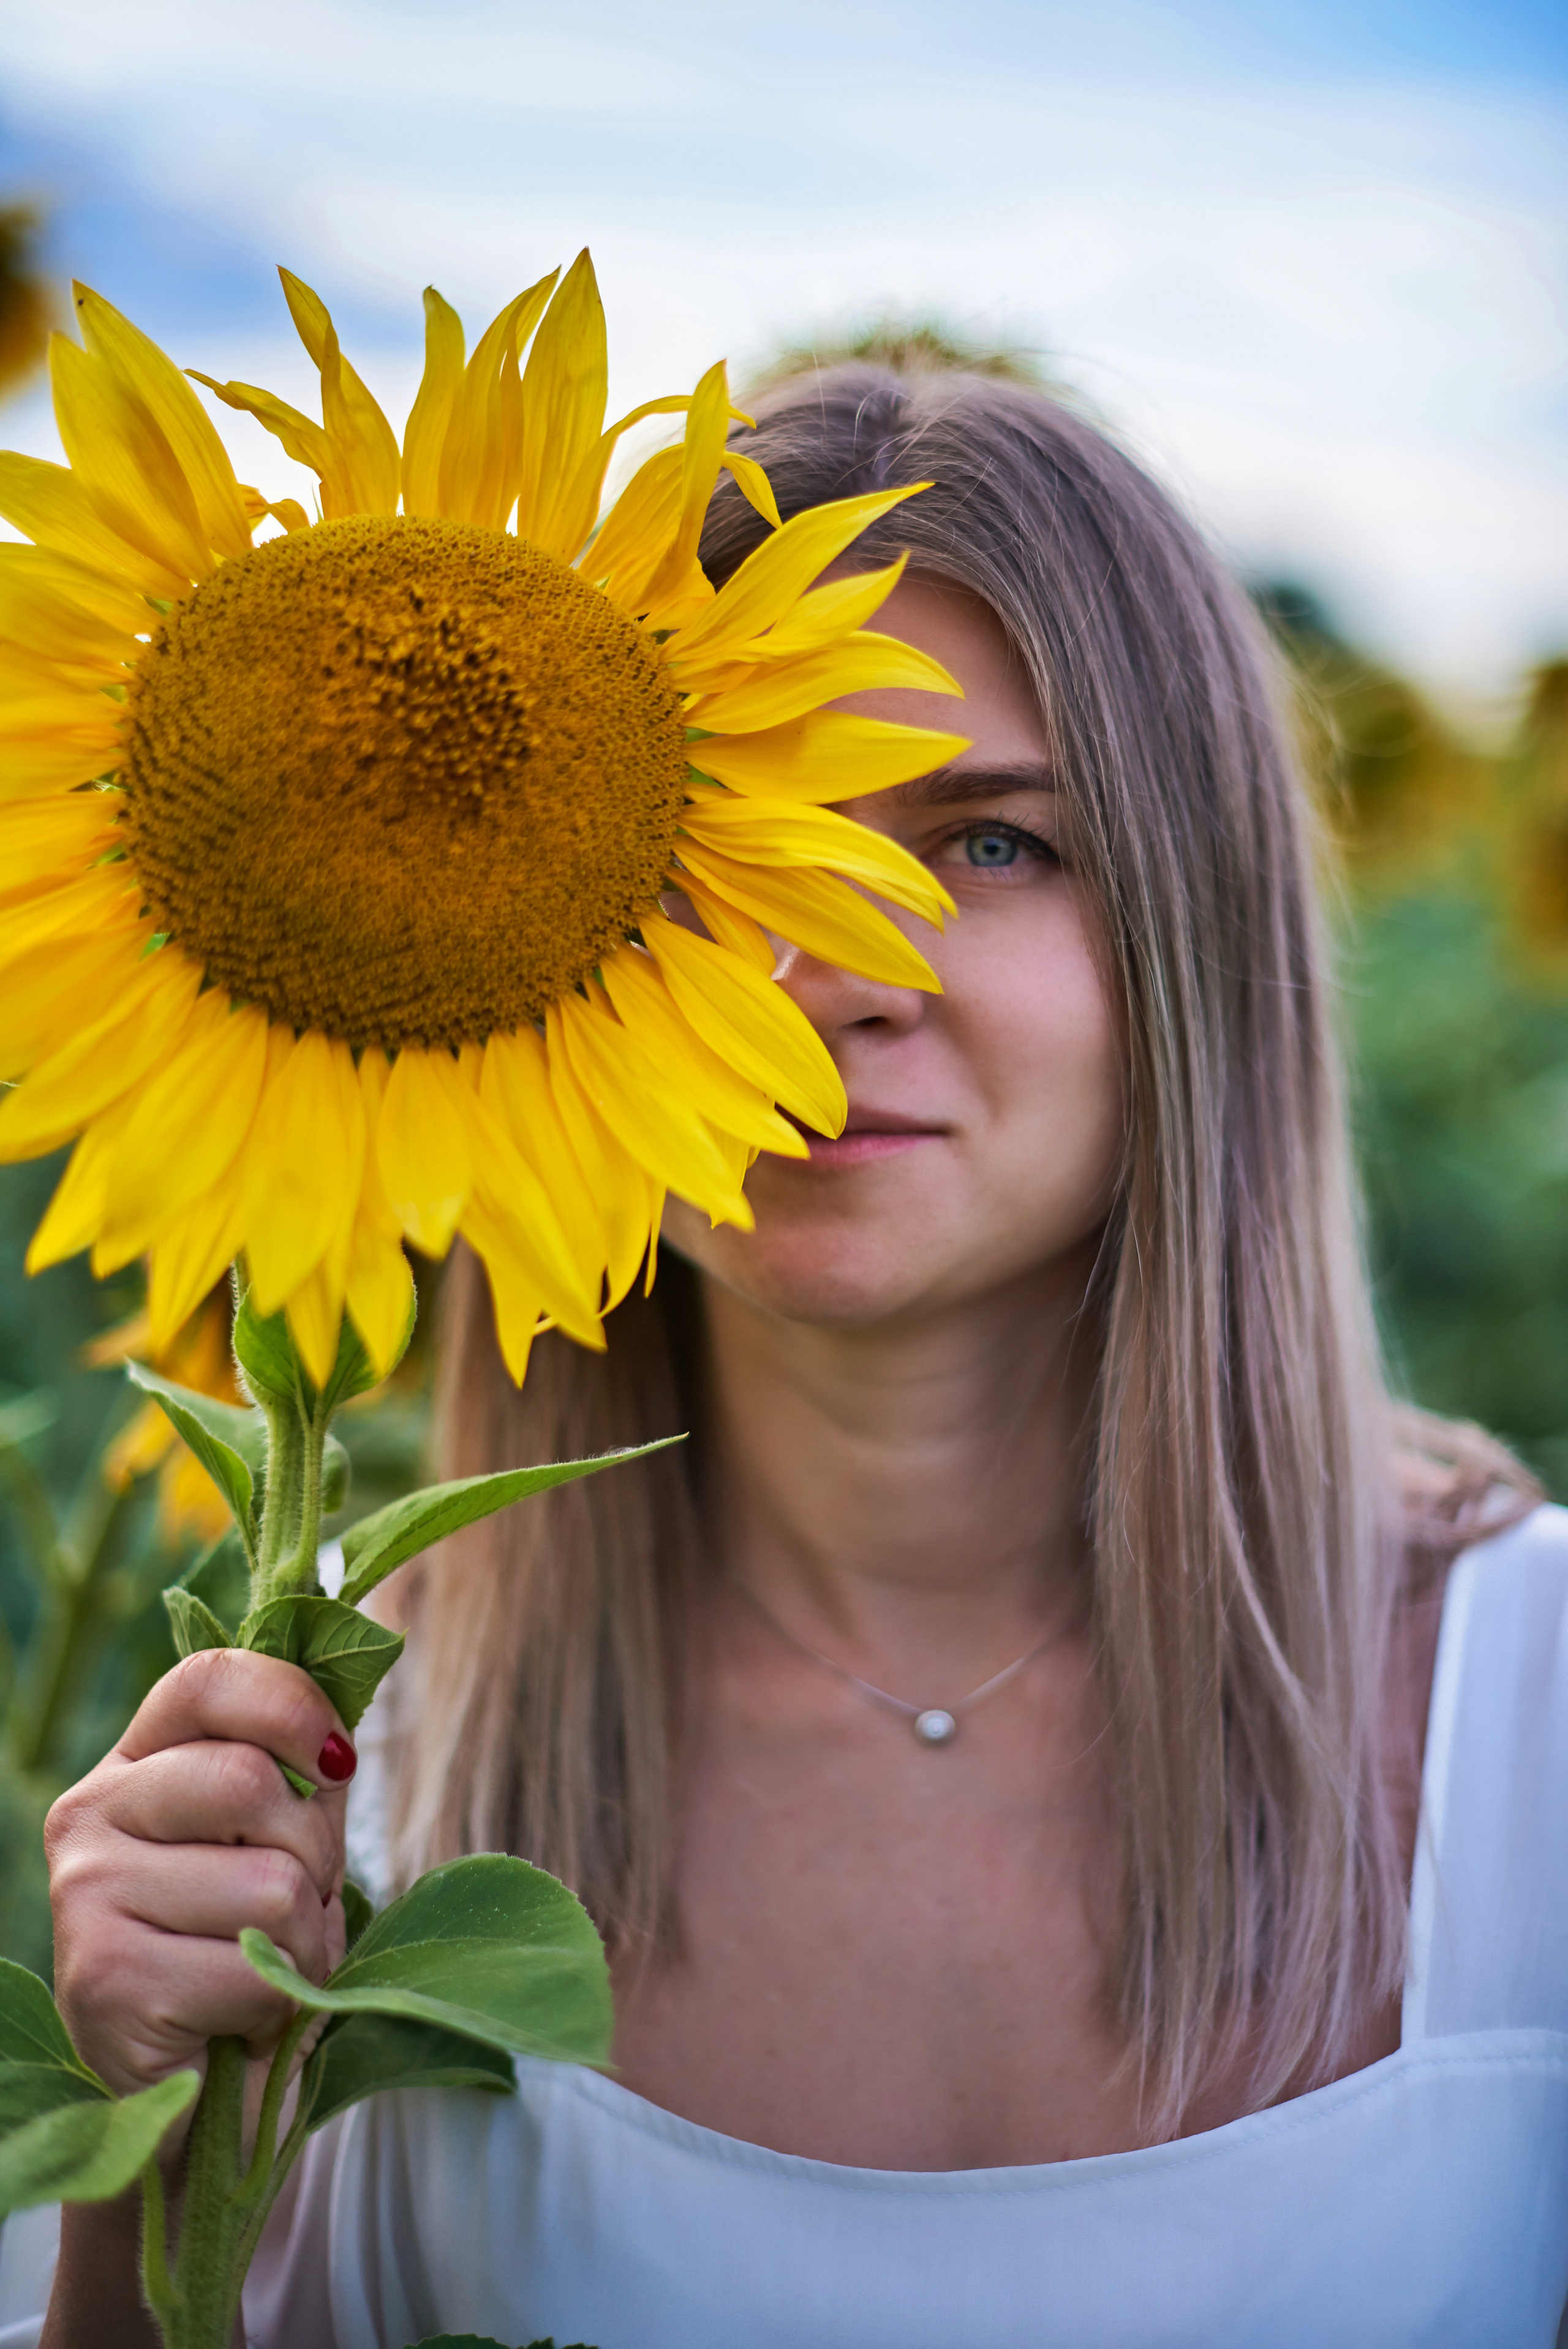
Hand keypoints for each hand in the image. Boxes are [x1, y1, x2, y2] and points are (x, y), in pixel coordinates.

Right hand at [45, 1648, 354, 2100]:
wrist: (201, 2103)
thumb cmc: (249, 1956)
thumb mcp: (284, 1842)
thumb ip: (303, 1772)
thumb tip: (345, 1710)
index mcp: (134, 1763)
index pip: (209, 1678)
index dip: (292, 1704)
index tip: (336, 1760)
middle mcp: (90, 1815)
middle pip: (250, 1782)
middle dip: (312, 1856)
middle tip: (291, 1908)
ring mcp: (84, 1895)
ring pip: (268, 1882)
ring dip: (300, 1941)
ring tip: (263, 1968)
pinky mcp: (103, 1979)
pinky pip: (251, 1969)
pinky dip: (274, 2003)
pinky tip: (235, 2019)